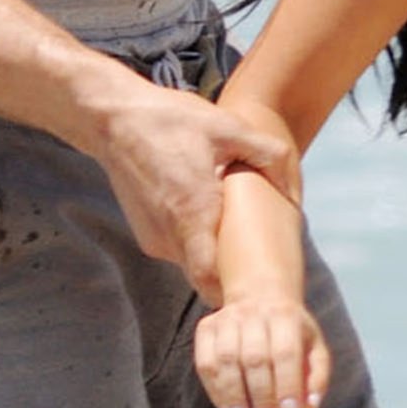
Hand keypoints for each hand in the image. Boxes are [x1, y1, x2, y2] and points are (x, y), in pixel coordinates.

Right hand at [86, 78, 299, 306]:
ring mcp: (153, 237)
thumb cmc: (169, 121)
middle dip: (232, 272)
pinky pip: (180, 250)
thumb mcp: (227, 127)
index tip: (259, 280)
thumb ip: (267, 154)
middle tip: (261, 257)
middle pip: (206, 277)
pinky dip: (197, 241)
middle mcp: (169, 235)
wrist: (112, 119)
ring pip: (193, 263)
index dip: (235, 288)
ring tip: (237, 229)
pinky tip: (210, 215)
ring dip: (214, 253)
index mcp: (192, 213)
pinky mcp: (145, 233)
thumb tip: (294, 189)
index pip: (211, 281)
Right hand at [193, 294, 331, 407]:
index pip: (286, 352)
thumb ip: (317, 377)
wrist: (260, 296)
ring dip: (232, 393)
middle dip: (261, 395)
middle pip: (255, 358)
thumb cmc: (291, 332)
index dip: (287, 383)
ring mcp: (227, 319)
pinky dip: (214, 388)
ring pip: (226, 359)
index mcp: (286, 316)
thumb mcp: (314, 346)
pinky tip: (226, 407)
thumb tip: (309, 406)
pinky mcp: (207, 328)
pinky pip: (205, 361)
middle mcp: (255, 314)